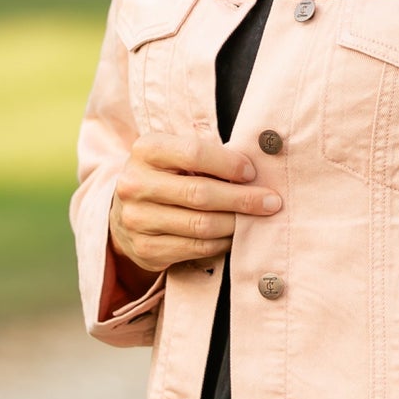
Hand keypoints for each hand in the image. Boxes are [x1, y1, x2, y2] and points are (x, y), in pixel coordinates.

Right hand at [110, 132, 281, 280]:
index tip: (253, 173)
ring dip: (236, 223)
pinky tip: (234, 236)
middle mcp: (135, 184)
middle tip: (272, 202)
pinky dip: (222, 243)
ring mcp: (137, 219)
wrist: (126, 212)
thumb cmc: (167, 176)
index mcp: (146, 150)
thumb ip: (208, 156)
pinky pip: (196, 247)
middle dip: (242, 199)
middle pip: (200, 193)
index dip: (229, 164)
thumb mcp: (176, 155)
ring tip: (257, 220)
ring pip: (201, 225)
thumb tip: (256, 172)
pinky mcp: (145, 248)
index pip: (194, 152)